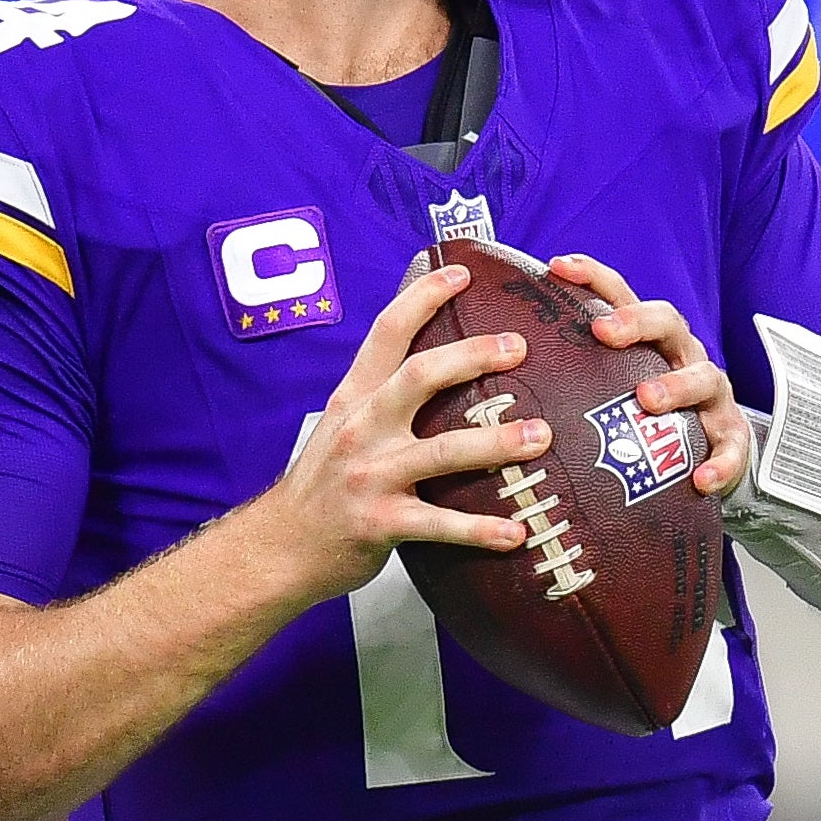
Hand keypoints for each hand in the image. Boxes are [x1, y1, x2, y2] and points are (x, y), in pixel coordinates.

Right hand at [257, 263, 547, 606]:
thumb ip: (381, 400)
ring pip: (442, 452)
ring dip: (497, 443)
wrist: (279, 548)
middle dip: (473, 356)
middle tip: (518, 347)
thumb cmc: (320, 488)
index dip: (423, 297)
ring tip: (541, 438)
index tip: (460, 273)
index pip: (386, 333)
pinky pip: (440, 525)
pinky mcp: (380, 523)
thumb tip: (439, 372)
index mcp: (353, 399)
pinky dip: (481, 530)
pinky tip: (517, 532)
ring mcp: (370, 476)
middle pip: (420, 376)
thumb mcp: (340, 428)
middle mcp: (361, 429)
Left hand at [544, 254, 751, 497]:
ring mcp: (711, 396)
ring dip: (676, 386)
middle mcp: (682, 358)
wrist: (707, 453)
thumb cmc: (641, 416)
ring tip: (648, 400)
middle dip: (636, 323)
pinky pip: (732, 447)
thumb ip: (568, 375)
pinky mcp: (731, 436)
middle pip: (668, 323)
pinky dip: (720, 461)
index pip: (622, 296)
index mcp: (648, 341)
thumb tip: (494, 365)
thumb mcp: (608, 388)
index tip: (556, 266)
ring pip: (704, 378)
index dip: (593, 277)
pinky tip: (701, 478)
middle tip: (604, 332)